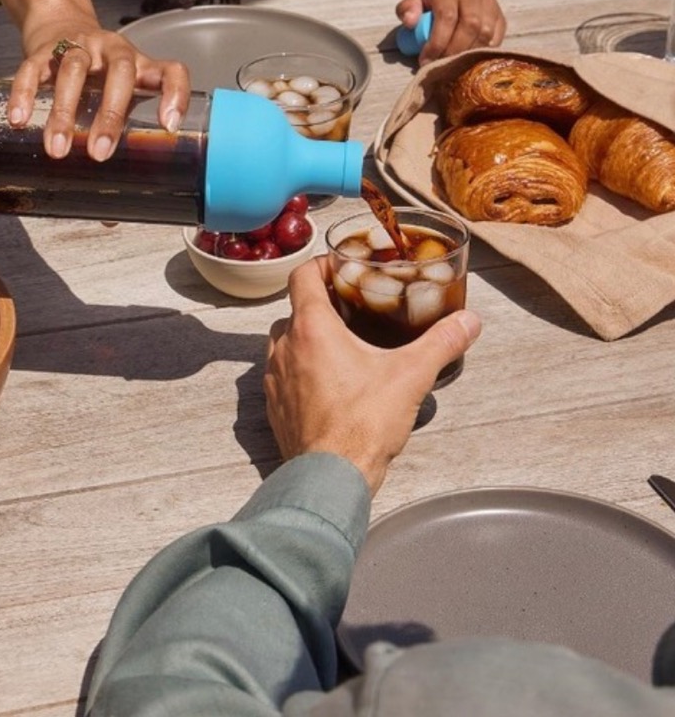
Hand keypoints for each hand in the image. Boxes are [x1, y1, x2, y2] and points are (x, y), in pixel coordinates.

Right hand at [6, 17, 190, 160]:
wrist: (60, 22)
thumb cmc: (97, 71)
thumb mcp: (121, 90)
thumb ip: (124, 128)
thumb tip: (117, 201)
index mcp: (139, 64)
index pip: (170, 71)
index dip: (175, 95)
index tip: (169, 127)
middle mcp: (112, 50)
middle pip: (118, 72)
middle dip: (110, 114)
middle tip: (100, 152)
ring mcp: (78, 46)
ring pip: (73, 71)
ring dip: (65, 111)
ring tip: (58, 149)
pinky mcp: (43, 50)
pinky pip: (33, 69)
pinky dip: (25, 94)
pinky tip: (19, 119)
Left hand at [263, 256, 481, 493]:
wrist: (330, 477)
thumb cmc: (362, 425)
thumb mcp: (411, 376)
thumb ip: (441, 343)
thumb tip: (468, 321)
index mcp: (311, 329)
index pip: (301, 276)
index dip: (320, 265)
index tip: (340, 268)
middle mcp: (284, 348)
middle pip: (295, 309)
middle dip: (320, 305)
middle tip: (350, 308)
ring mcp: (274, 379)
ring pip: (285, 342)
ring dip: (307, 338)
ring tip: (341, 345)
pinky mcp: (274, 406)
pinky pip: (283, 375)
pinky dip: (301, 370)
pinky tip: (329, 383)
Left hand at [396, 0, 506, 63]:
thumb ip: (407, 8)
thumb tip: (409, 23)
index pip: (446, 17)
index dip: (436, 43)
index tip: (425, 60)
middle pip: (470, 27)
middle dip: (452, 52)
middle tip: (439, 66)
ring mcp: (490, 5)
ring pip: (485, 34)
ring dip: (467, 54)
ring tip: (452, 64)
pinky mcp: (500, 17)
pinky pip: (496, 39)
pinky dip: (482, 53)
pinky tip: (467, 60)